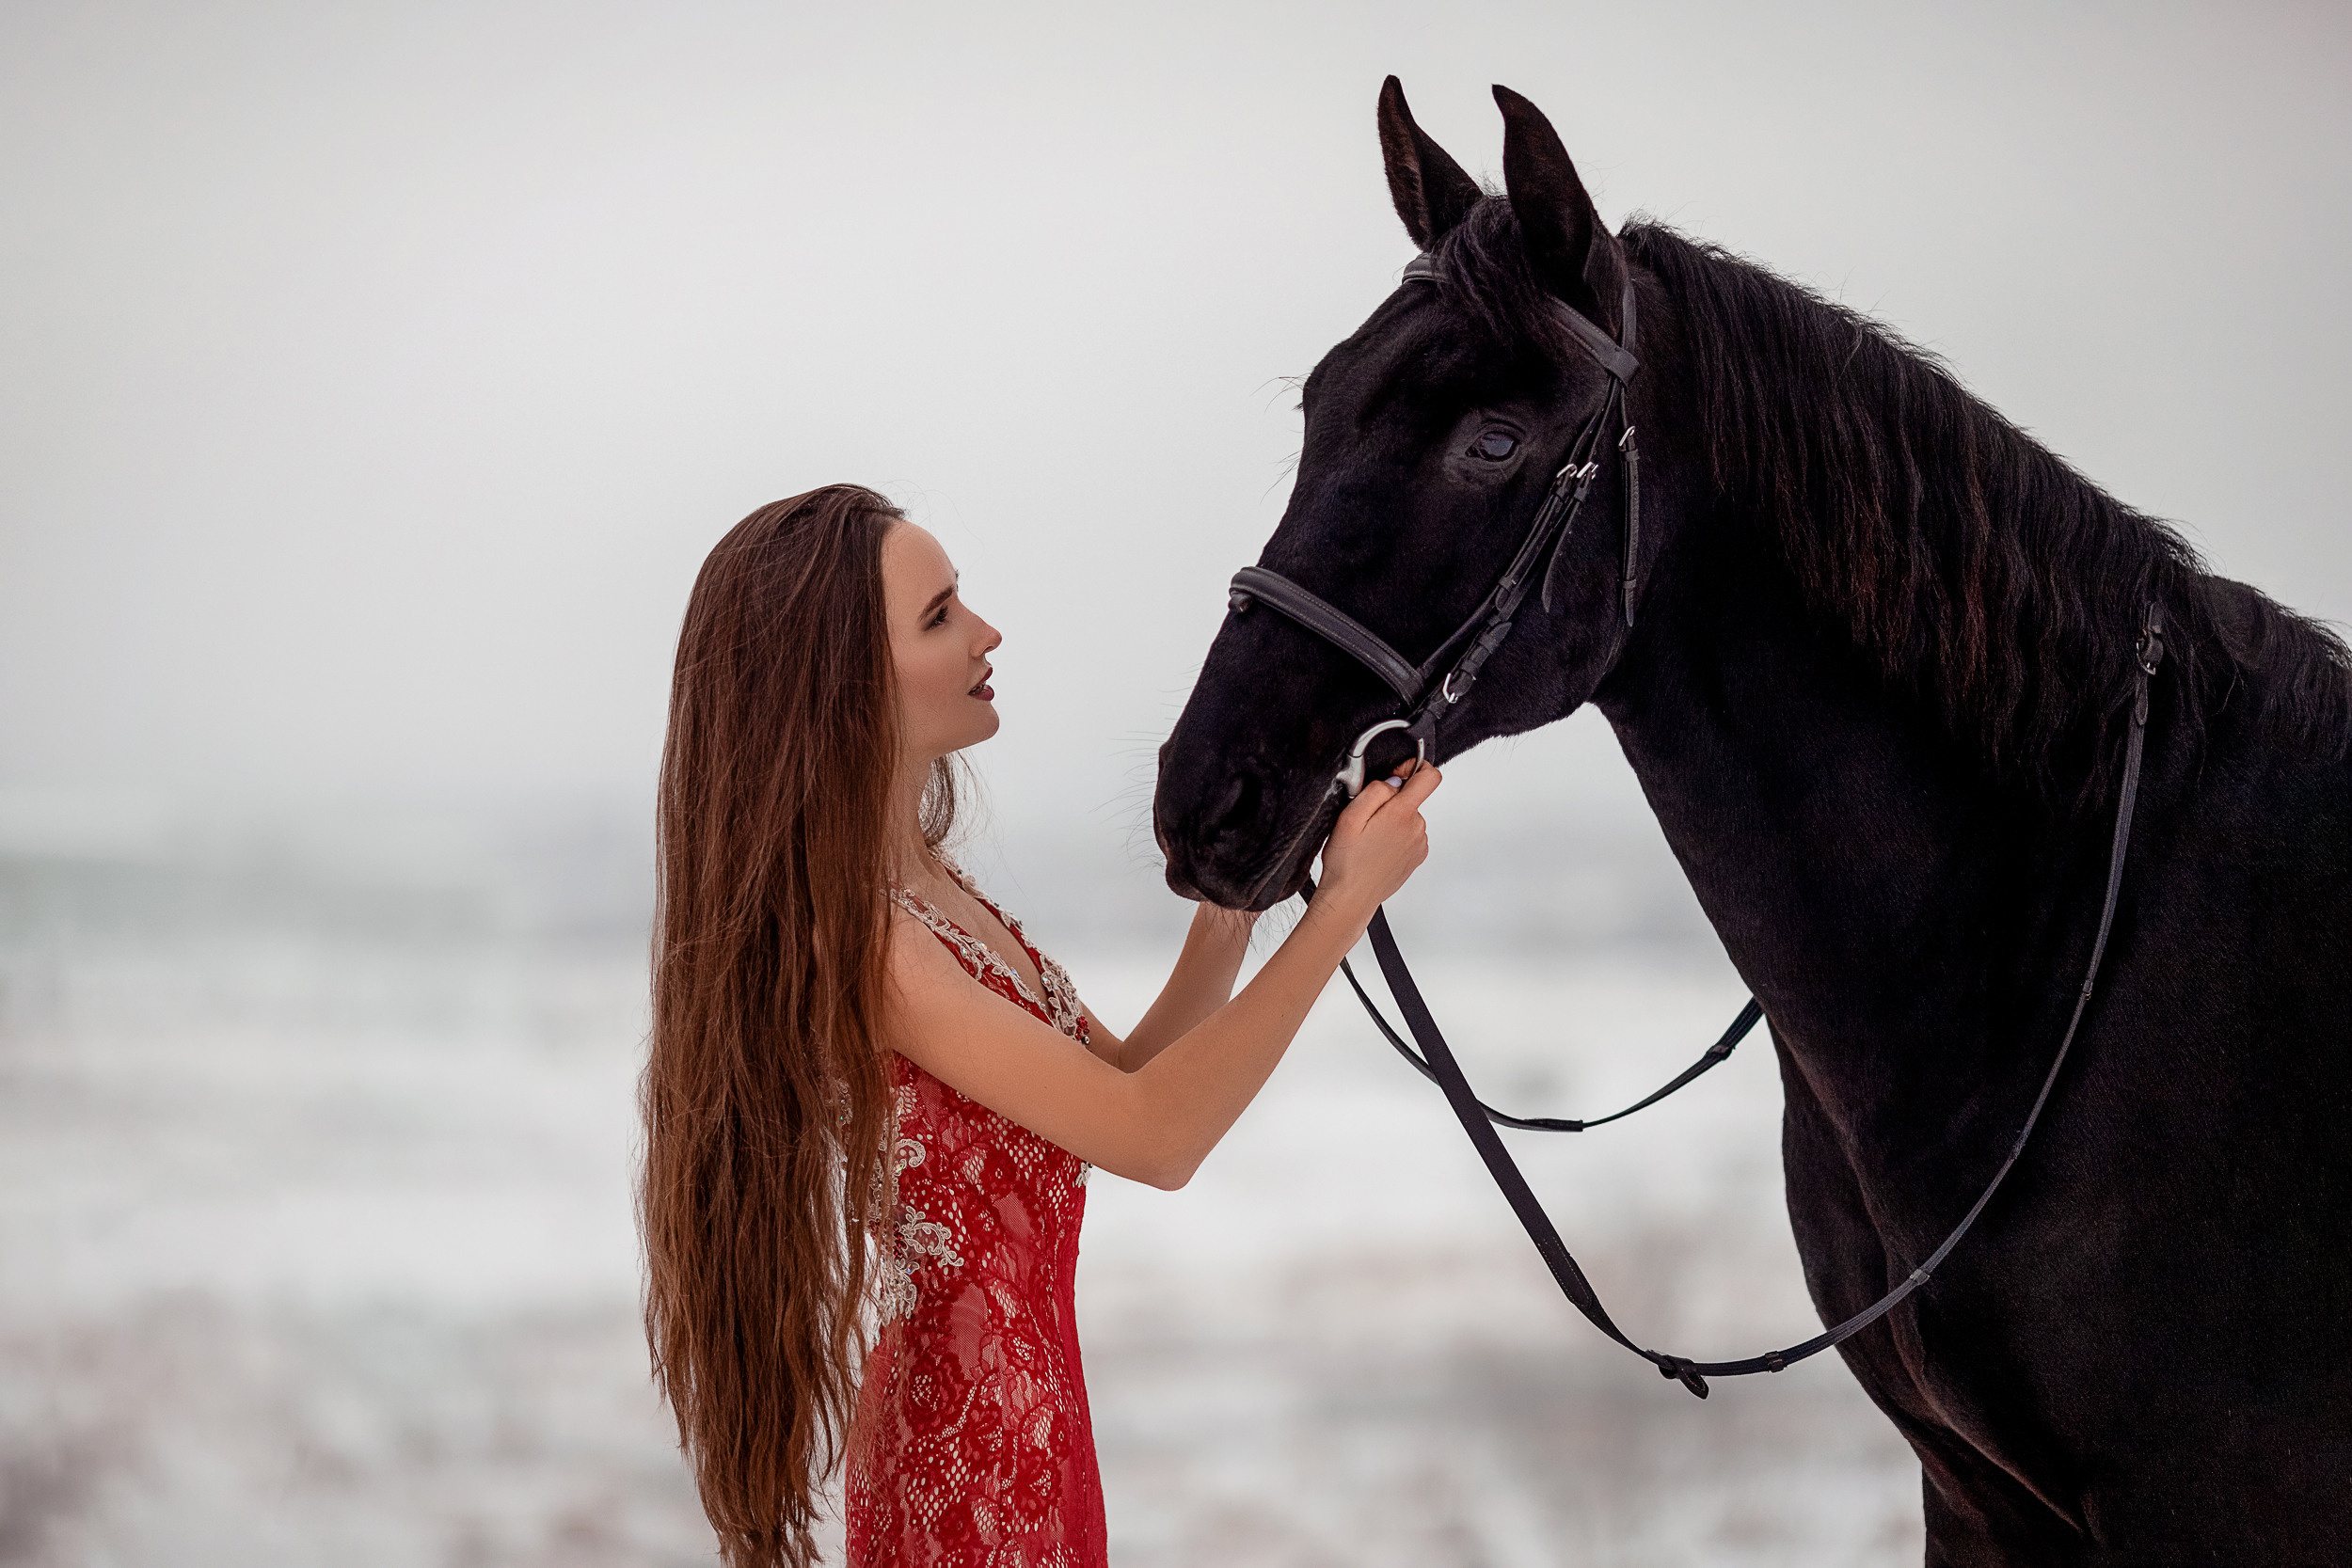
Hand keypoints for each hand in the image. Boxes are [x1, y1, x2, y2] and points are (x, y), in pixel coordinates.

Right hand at [1316, 760, 1439, 914]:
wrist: (1351, 898)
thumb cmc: (1346, 862)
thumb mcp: (1350, 816)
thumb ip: (1375, 790)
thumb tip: (1394, 780)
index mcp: (1402, 814)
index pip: (1429, 776)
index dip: (1414, 766)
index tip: (1396, 773)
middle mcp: (1417, 828)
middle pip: (1411, 798)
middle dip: (1389, 801)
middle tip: (1365, 819)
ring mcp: (1419, 845)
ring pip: (1407, 818)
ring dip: (1390, 822)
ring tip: (1368, 839)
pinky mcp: (1416, 857)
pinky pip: (1408, 835)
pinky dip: (1393, 837)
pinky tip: (1376, 849)